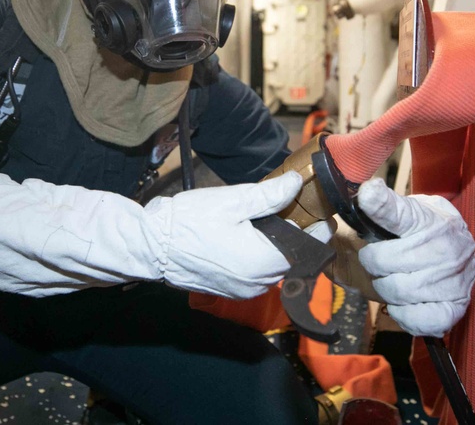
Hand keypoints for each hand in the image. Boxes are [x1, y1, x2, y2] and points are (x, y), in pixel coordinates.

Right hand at [142, 171, 304, 298]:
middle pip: (293, 258)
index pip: (309, 247)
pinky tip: (249, 236)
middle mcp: (259, 282)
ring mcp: (244, 290)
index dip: (318, 228)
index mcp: (264, 261)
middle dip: (298, 234)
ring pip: (275, 267)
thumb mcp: (233, 201)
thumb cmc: (189, 221)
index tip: (322, 211)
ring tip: (270, 219)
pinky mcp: (231, 290)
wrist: (152, 245)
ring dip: (278, 246)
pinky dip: (261, 256)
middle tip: (294, 208)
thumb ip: (270, 195)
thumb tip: (296, 184)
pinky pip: (258, 274)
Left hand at [356, 178, 474, 336]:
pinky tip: (404, 303)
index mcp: (426, 219)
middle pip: (385, 262)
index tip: (367, 195)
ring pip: (397, 291)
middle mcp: (442, 247)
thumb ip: (386, 205)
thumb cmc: (428, 229)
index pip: (399, 212)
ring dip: (385, 289)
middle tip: (379, 261)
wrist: (465, 247)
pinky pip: (420, 319)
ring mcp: (452, 278)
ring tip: (392, 279)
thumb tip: (366, 192)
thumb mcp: (411, 209)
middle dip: (372, 263)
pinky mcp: (456, 305)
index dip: (378, 203)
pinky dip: (404, 315)